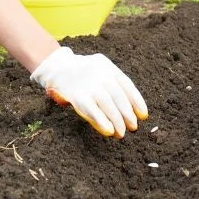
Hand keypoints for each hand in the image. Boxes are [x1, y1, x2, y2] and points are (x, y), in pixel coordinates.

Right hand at [30, 46, 147, 137]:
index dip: (136, 101)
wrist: (55, 66)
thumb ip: (112, 84)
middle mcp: (99, 73)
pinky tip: (108, 130)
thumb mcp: (99, 69)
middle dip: (127, 113)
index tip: (143, 116)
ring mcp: (87, 83)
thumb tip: (131, 110)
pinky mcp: (75, 94)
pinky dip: (101, 121)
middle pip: (118, 96)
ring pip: (107, 103)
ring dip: (117, 120)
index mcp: (107, 66)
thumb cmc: (82, 73)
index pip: (127, 85)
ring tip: (121, 133)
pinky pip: (91, 109)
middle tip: (133, 127)